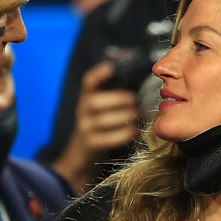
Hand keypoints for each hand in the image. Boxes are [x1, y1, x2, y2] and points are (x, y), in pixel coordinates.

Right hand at [53, 62, 139, 191]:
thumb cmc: (101, 126)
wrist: (82, 156)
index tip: (111, 68)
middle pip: (94, 102)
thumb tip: (133, 65)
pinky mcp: (91, 145)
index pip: (88, 82)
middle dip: (117, 99)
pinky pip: (107, 139)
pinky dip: (123, 134)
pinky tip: (135, 131)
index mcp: (86, 97)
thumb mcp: (103, 107)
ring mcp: (84, 129)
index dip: (98, 74)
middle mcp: (82, 111)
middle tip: (135, 100)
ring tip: (138, 116)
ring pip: (102, 121)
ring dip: (124, 117)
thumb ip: (116, 89)